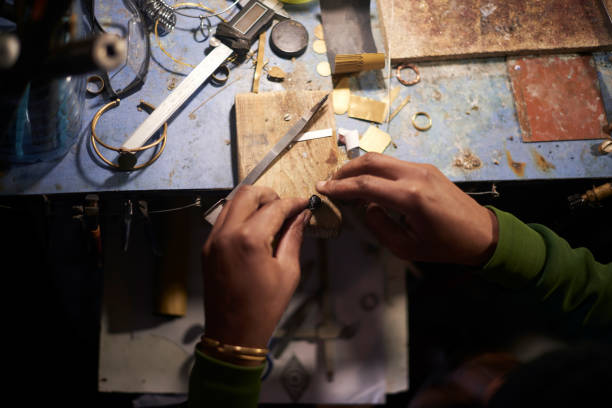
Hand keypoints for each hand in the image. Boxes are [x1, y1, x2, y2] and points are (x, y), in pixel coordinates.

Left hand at [202, 186, 309, 355]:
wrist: (233, 333)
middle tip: (286, 208)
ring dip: (252, 203)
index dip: (293, 203)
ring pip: (232, 202)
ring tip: (271, 216)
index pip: (274, 207)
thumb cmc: (265, 307)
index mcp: (249, 239)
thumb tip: (302, 215)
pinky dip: (240, 215)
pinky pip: (223, 219)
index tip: (305, 204)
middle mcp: (226, 233)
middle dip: (269, 195)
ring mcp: (212, 239)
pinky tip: (255, 228)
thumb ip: (293, 237)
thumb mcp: (288, 272)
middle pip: (247, 193)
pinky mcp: (207, 247)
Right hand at [316, 153, 497, 265]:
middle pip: (370, 162)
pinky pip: (393, 164)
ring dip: (359, 168)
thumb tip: (366, 207)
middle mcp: (415, 176)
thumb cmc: (445, 246)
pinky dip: (374, 170)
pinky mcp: (426, 168)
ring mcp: (422, 168)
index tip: (322, 189)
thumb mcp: (407, 248)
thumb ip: (380, 227)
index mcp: (411, 198)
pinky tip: (367, 184)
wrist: (481, 233)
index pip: (365, 185)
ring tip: (344, 183)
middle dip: (345, 170)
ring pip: (381, 159)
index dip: (340, 187)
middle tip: (329, 183)